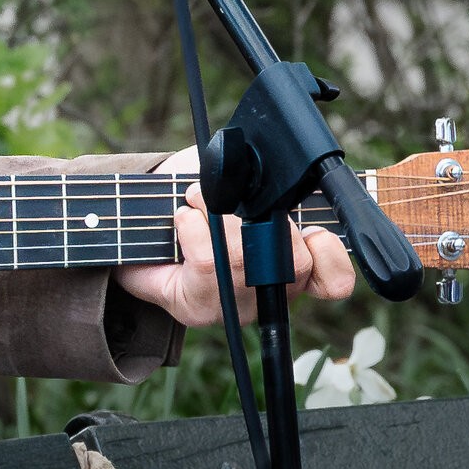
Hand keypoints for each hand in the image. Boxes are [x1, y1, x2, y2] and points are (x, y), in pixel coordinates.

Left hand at [112, 145, 356, 326]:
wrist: (135, 224)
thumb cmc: (192, 197)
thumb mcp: (231, 177)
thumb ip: (259, 177)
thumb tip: (269, 161)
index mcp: (290, 265)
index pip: (333, 279)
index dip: (333, 258)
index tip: (314, 229)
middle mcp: (268, 292)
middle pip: (293, 263)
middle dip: (262, 218)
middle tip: (233, 201)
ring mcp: (234, 305)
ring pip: (247, 259)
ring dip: (218, 215)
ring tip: (195, 200)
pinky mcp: (198, 307)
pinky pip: (209, 264)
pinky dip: (194, 227)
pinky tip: (181, 218)